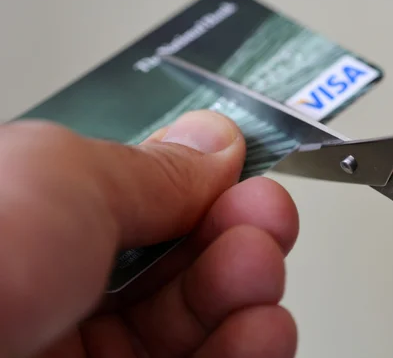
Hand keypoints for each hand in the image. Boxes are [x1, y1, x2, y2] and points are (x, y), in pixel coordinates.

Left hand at [0, 110, 298, 357]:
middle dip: (236, 235)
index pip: (144, 204)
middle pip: (177, 264)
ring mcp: (87, 356)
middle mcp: (60, 290)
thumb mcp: (62, 178)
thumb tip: (214, 144)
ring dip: (247, 294)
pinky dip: (248, 350)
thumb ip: (150, 168)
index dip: (203, 188)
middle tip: (265, 220)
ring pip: (196, 324)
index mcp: (39, 223)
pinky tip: (264, 330)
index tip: (247, 174)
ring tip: (260, 271)